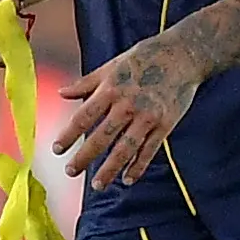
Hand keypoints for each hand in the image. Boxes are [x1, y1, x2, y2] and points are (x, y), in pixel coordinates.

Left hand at [53, 36, 198, 188]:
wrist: (183, 54)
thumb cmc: (144, 58)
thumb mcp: (112, 65)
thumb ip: (87, 83)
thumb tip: (61, 93)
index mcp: (111, 89)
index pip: (83, 117)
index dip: (68, 135)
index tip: (57, 149)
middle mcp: (127, 104)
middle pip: (101, 136)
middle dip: (84, 157)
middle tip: (70, 171)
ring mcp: (147, 116)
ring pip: (125, 148)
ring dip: (110, 169)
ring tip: (97, 185)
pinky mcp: (165, 123)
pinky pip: (149, 149)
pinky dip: (138, 166)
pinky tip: (127, 179)